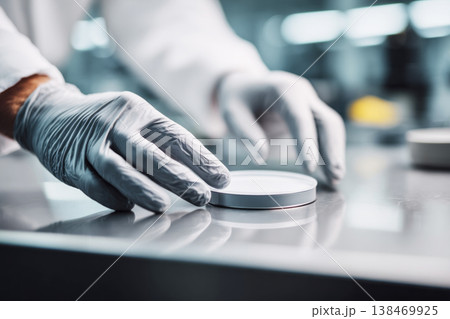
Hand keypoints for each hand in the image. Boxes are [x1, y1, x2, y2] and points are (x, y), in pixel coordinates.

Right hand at [14, 81, 229, 211]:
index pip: (175, 137)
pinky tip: (127, 206)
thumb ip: (159, 143)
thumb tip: (196, 172)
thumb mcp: (133, 120)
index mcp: (138, 112)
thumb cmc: (104, 122)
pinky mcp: (70, 162)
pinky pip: (93, 183)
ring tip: (164, 206)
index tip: (221, 178)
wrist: (50, 114)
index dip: (200, 159)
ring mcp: (91, 143)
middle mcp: (116, 124)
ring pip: (119, 169)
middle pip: (150, 153)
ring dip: (143, 189)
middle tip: (202, 195)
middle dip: (180, 177)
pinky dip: (111, 196)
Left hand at [217, 71, 344, 185]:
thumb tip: (262, 155)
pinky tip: (329, 172)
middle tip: (335, 176)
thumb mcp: (231, 113)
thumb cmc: (237, 99)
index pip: (300, 118)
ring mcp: (309, 102)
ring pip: (331, 127)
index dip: (307, 143)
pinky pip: (326, 132)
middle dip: (332, 149)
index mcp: (283, 88)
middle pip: (326, 120)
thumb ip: (245, 132)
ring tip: (335, 179)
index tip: (310, 168)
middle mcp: (302, 93)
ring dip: (335, 153)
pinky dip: (329, 151)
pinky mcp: (311, 114)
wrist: (245, 85)